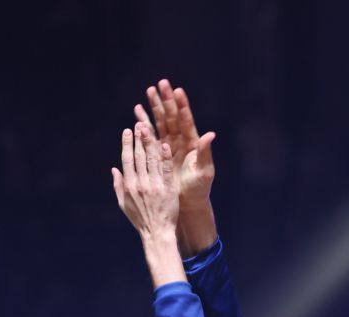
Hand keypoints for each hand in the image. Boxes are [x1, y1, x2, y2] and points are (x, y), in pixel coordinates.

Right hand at [112, 123, 186, 286]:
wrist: (156, 233)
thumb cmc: (140, 219)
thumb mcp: (123, 204)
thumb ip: (118, 186)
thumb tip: (114, 169)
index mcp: (129, 186)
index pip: (127, 160)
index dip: (127, 144)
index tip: (127, 131)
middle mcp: (140, 184)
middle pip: (138, 156)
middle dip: (138, 138)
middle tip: (138, 123)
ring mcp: (154, 186)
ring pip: (151, 159)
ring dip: (150, 142)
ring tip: (149, 128)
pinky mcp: (167, 189)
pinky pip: (166, 170)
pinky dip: (165, 157)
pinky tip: (164, 145)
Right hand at [136, 78, 215, 211]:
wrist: (188, 202)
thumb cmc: (199, 188)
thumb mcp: (204, 171)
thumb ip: (205, 153)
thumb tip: (210, 135)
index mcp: (192, 142)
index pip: (186, 120)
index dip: (182, 106)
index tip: (177, 91)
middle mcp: (180, 140)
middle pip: (172, 116)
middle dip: (166, 100)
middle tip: (161, 83)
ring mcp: (168, 144)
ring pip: (160, 122)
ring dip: (154, 107)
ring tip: (149, 91)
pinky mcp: (158, 152)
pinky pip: (150, 134)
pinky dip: (144, 123)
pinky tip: (138, 111)